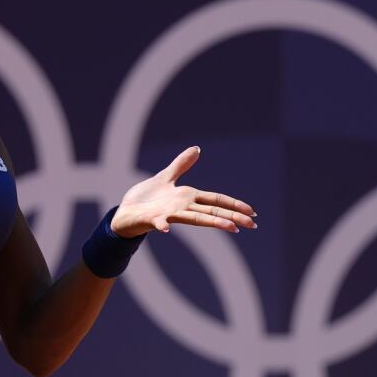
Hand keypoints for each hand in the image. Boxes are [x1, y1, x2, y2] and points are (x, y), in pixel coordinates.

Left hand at [110, 146, 256, 237]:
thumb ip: (181, 165)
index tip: (252, 212)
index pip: (215, 200)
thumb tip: (197, 149)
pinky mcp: (151, 219)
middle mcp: (181, 208)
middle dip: (232, 217)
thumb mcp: (165, 177)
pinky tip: (166, 228)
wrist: (124, 213)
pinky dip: (162, 224)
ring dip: (212, 222)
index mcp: (187, 198)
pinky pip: (157, 222)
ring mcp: (168, 214)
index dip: (233, 205)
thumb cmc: (145, 199)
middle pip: (211, 211)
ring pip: (193, 218)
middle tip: (253, 225)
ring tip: (231, 227)